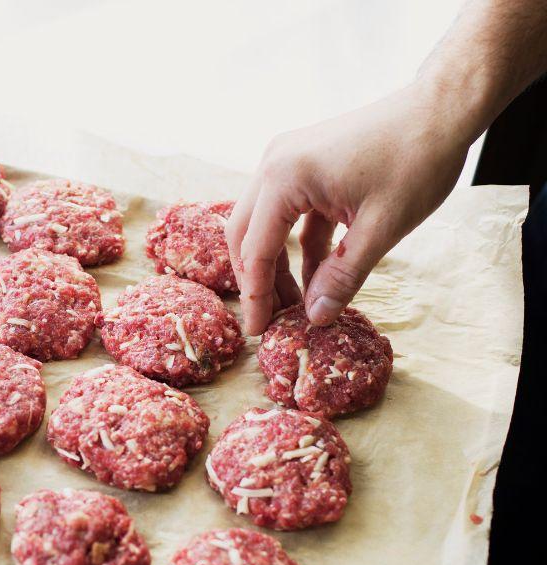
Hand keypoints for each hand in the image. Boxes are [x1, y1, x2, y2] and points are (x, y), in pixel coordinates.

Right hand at [225, 82, 471, 334]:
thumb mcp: (381, 228)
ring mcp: (287, 161)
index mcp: (285, 177)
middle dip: (256, 280)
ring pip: (264, 224)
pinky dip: (297, 246)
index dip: (256, 295)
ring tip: (295, 303)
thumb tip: (315, 318)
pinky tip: (315, 277)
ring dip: (276, 264)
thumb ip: (343, 276)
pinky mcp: (305, 164)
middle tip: (270, 320)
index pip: (256, 249)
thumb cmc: (417, 159)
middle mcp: (275, 164)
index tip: (258, 331)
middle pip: (246, 234)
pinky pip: (289, 213)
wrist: (443, 107)